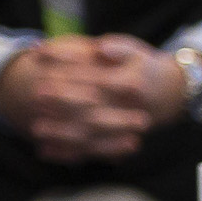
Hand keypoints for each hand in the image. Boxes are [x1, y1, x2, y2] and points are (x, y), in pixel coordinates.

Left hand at [0, 32, 185, 161]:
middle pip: (91, 108)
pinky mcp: (115, 144)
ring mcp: (122, 131)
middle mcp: (127, 110)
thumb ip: (118, 48)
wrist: (167, 94)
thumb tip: (101, 47)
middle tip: (35, 95)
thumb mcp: (136, 52)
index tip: (46, 65)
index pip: (96, 77)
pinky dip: (67, 153)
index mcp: (130, 85)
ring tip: (34, 129)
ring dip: (61, 133)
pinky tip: (44, 151)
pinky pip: (90, 151)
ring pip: (90, 134)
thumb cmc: (144, 67)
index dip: (69, 70)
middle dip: (62, 102)